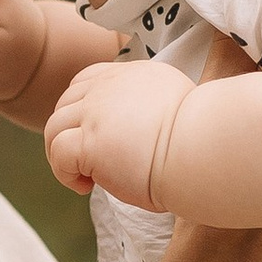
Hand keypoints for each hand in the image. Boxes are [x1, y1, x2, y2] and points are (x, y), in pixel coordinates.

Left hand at [45, 61, 187, 205]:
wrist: (207, 152)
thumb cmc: (201, 143)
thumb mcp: (174, 110)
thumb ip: (149, 110)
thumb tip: (136, 134)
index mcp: (133, 75)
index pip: (88, 80)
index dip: (82, 109)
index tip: (95, 136)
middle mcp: (111, 86)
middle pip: (66, 103)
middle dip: (69, 133)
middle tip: (88, 163)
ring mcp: (97, 111)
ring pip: (55, 127)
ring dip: (61, 154)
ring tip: (85, 177)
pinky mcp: (90, 140)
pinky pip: (58, 153)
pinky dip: (64, 173)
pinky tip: (86, 186)